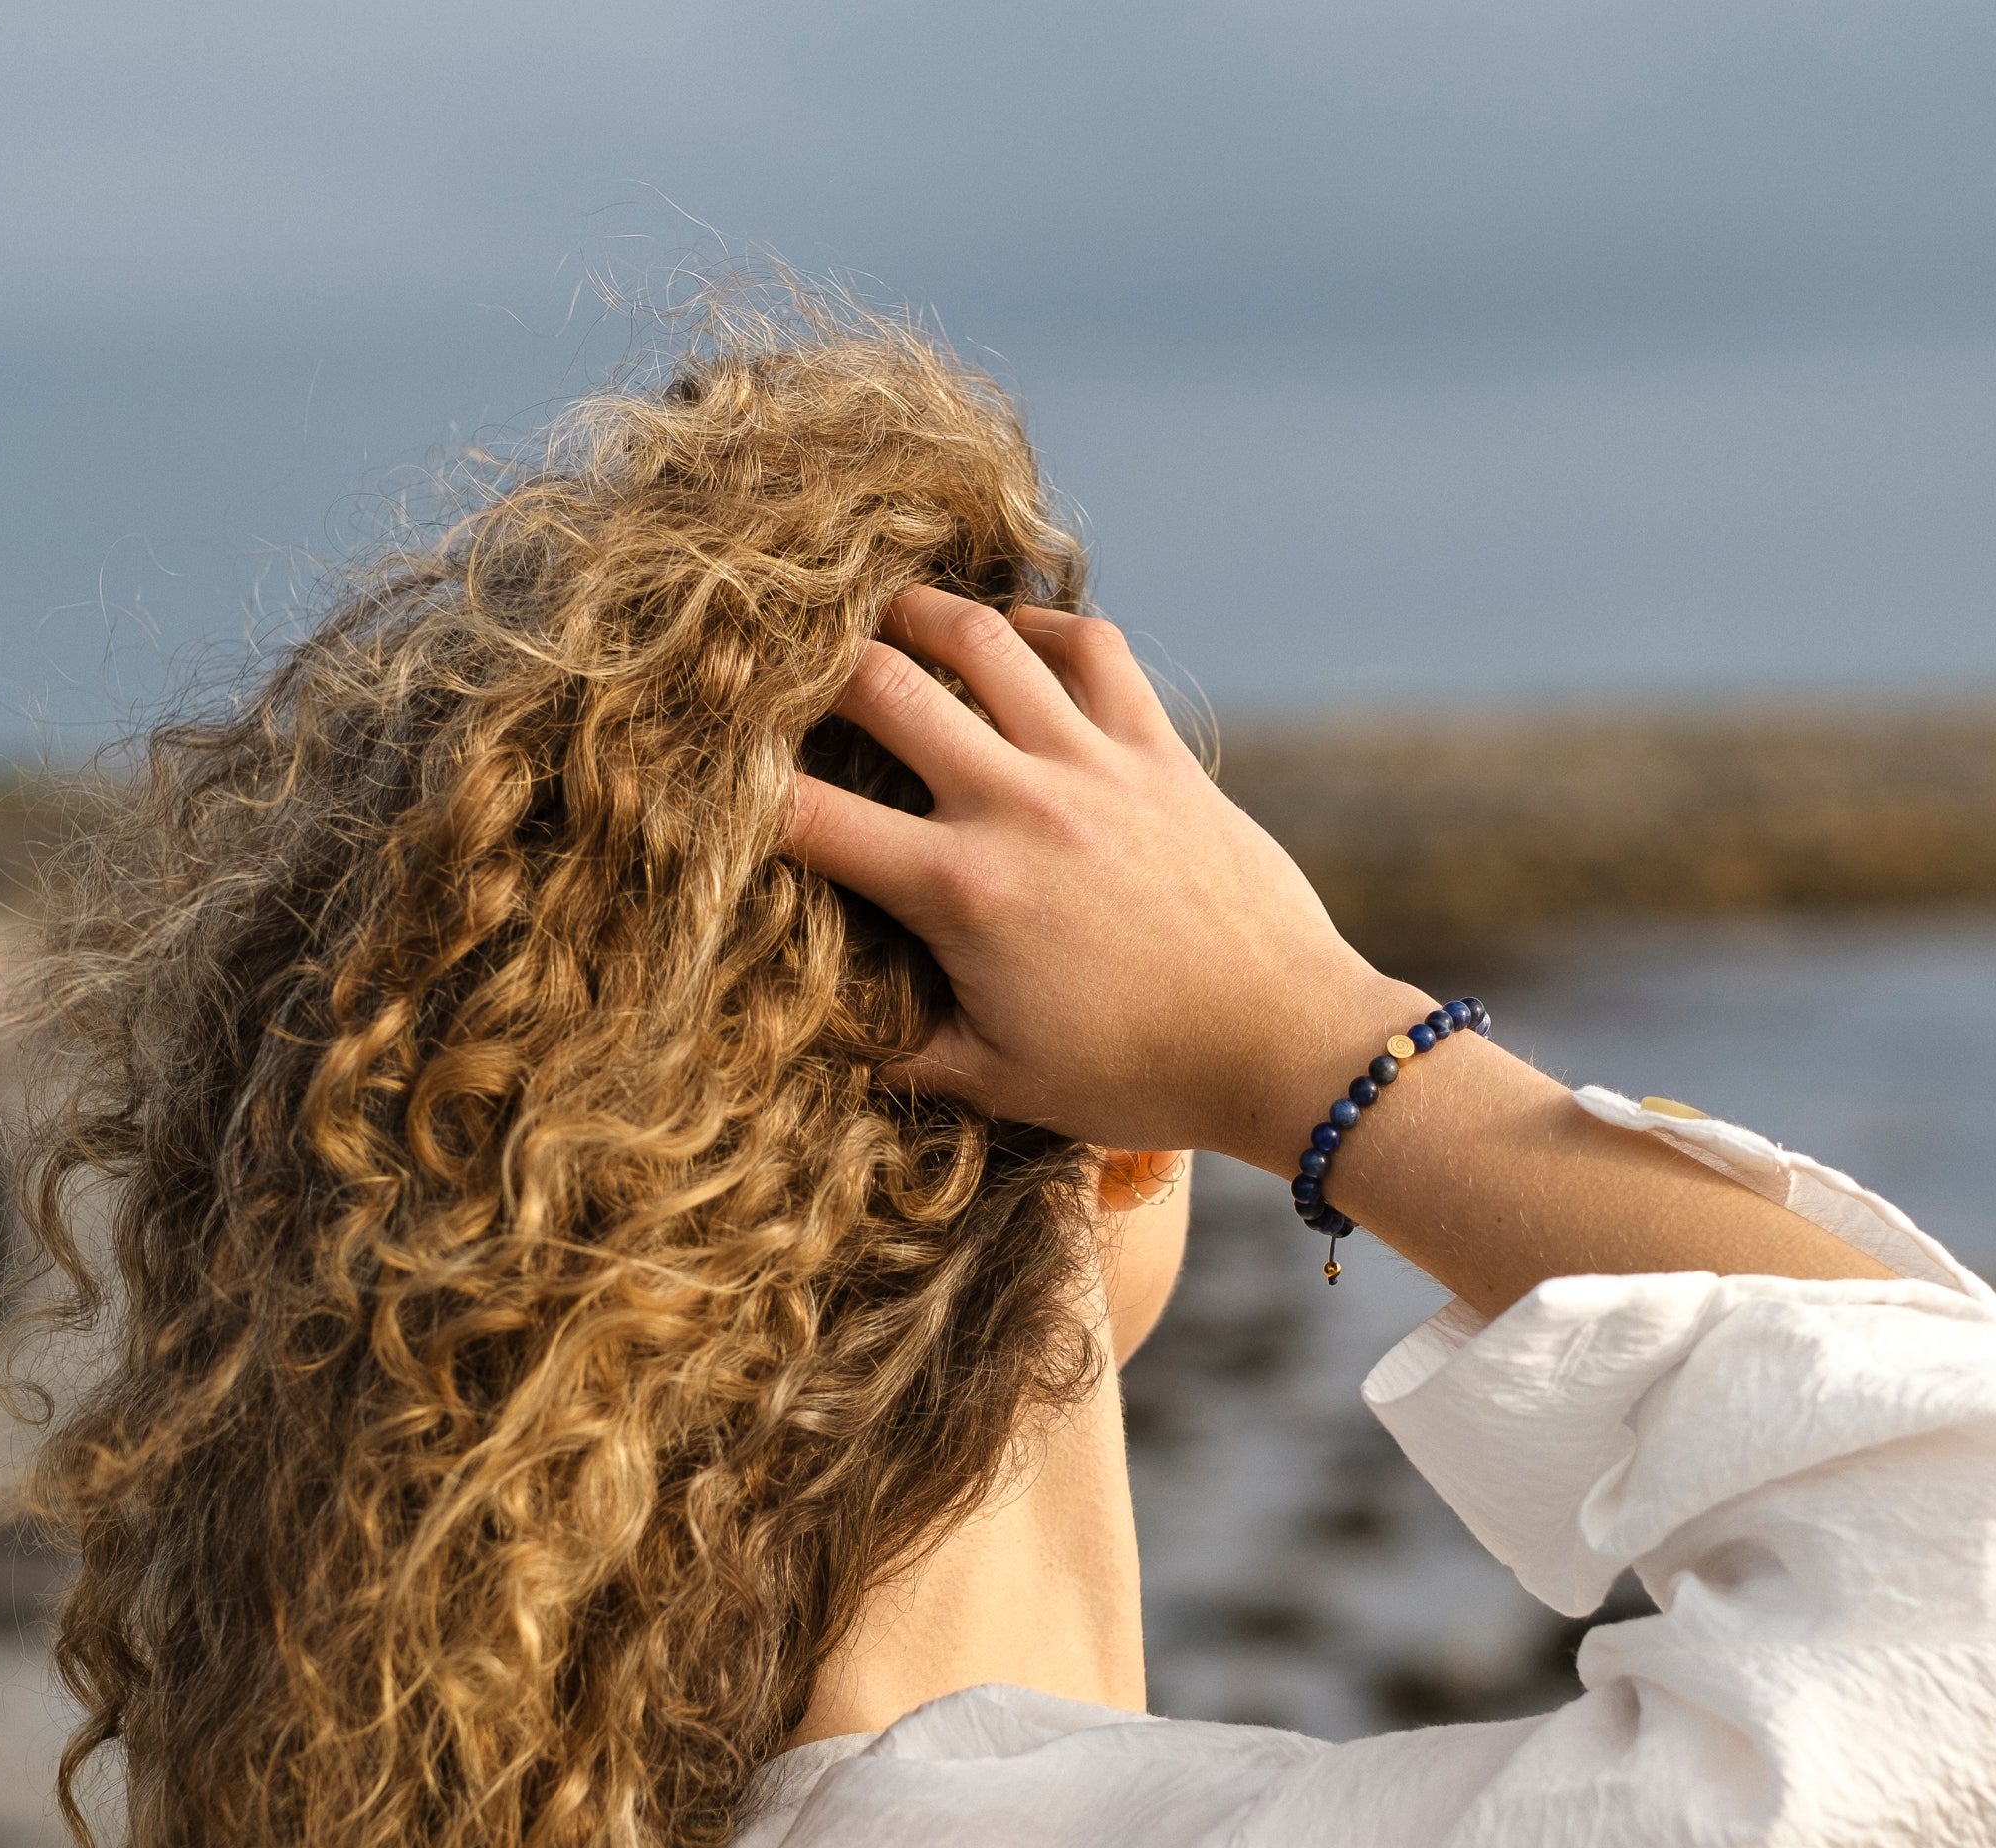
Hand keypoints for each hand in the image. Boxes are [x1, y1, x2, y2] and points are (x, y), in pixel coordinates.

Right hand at [780, 589, 1429, 1173]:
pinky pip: (1092, 647)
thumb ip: (903, 1051)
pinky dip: (1043, 627)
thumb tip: (828, 1032)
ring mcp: (1094, 766)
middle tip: (781, 664)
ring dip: (916, 616)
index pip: (808, 818)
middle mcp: (1018, 807)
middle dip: (811, 667)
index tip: (709, 779)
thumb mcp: (1001, 1083)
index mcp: (961, 893)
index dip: (738, 791)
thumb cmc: (1139, 1076)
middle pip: (879, 685)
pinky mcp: (1159, 751)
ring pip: (982, 637)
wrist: (1286, 1045)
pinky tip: (1015, 638)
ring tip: (879, 617)